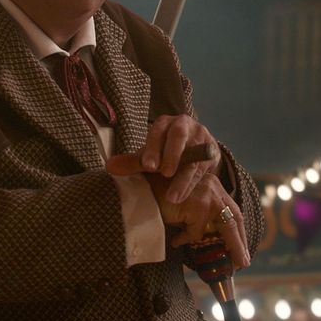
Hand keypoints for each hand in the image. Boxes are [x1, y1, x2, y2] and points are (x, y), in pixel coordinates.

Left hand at [106, 115, 221, 204]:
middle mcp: (184, 126)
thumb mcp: (151, 154)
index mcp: (165, 123)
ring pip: (193, 156)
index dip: (153, 148)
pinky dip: (191, 183)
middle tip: (164, 173)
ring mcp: (201, 138)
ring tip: (173, 197)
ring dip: (183, 177)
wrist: (197, 148)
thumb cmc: (167, 150)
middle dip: (172, 155)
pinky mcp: (211, 152)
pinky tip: (182, 195)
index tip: (148, 166)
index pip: (158, 131)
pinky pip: (202, 168)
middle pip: (179, 136)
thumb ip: (133, 161)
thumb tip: (109, 167)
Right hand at [137, 171, 249, 267]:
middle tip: (244, 261)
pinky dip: (187, 239)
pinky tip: (176, 240)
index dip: (239, 231)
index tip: (242, 247)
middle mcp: (214, 187)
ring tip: (235, 264)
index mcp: (213, 186)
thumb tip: (211, 241)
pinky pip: (196, 232)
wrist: (139, 190)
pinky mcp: (197, 206)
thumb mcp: (187, 209)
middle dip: (241, 242)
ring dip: (231, 247)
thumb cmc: (159, 198)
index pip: (232, 210)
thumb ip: (200, 219)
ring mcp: (207, 195)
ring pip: (223, 228)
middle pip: (235, 218)